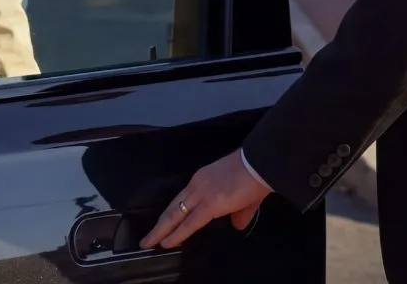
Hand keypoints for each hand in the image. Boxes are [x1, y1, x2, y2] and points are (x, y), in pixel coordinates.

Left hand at [139, 150, 269, 250]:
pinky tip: (166, 243)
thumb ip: (239, 212)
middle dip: (159, 224)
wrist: (260, 164)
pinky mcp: (209, 204)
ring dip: (160, 231)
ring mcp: (200, 193)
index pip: (183, 199)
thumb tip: (237, 225)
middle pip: (172, 208)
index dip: (173, 213)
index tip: (164, 224)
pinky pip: (189, 223)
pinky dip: (176, 234)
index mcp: (203, 179)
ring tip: (149, 242)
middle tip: (147, 238)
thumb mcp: (244, 196)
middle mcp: (197, 185)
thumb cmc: (254, 176)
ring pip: (174, 215)